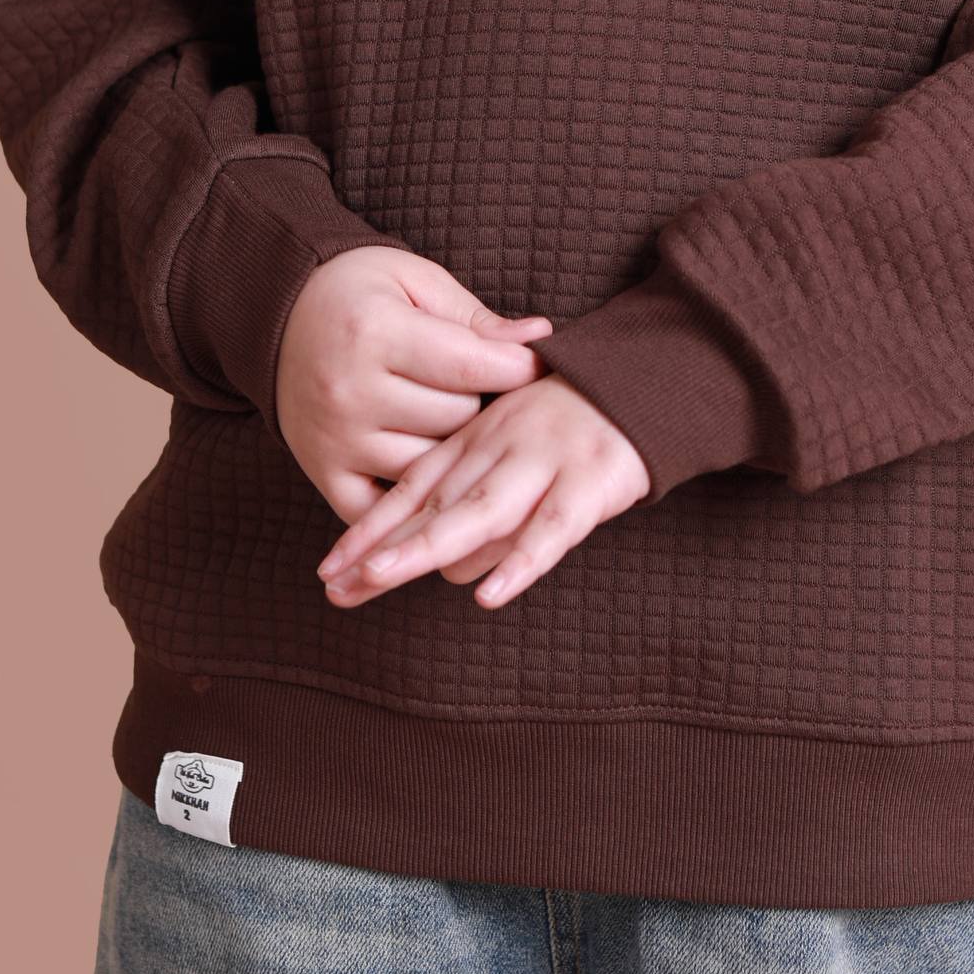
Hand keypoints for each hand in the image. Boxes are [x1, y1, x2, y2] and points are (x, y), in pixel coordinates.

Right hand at [274, 245, 552, 524]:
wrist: (278, 314)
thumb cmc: (360, 290)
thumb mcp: (416, 282)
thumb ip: (476, 319)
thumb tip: (541, 339)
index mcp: (376, 333)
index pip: (472, 365)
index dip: (518, 367)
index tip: (538, 365)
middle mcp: (350, 392)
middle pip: (457, 419)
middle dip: (479, 403)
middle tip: (480, 386)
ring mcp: (335, 439)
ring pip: (432, 467)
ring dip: (451, 448)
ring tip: (452, 419)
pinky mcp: (323, 473)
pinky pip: (384, 511)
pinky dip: (412, 501)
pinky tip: (434, 483)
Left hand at [315, 368, 650, 611]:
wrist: (645, 379)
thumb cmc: (567, 422)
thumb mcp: (507, 440)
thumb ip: (466, 487)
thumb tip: (421, 557)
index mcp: (478, 439)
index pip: (413, 489)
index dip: (371, 530)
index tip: (329, 569)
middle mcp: (502, 448)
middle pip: (434, 506)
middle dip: (384, 549)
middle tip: (336, 586)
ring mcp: (545, 462)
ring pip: (480, 512)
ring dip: (427, 546)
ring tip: (381, 577)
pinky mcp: (592, 481)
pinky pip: (553, 527)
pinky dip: (522, 561)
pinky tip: (491, 593)